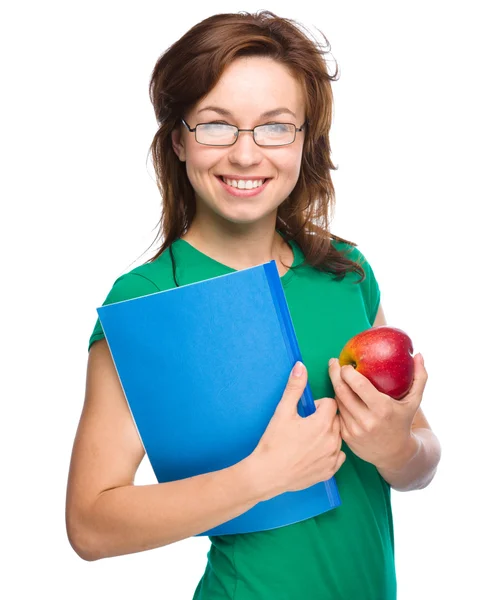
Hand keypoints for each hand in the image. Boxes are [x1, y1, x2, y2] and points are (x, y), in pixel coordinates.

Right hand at [251, 361, 345, 500]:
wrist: (267, 474)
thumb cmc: (274, 442)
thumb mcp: (282, 412)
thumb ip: (294, 387)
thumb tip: (301, 366)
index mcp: (322, 423)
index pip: (331, 403)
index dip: (318, 405)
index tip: (306, 412)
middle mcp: (333, 440)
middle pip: (336, 419)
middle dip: (324, 418)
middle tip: (305, 425)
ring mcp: (332, 458)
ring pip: (338, 437)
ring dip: (328, 434)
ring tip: (308, 439)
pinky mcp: (330, 472)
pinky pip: (338, 456)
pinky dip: (330, 452)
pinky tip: (314, 452)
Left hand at [327, 354, 427, 469]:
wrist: (395, 454)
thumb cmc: (403, 422)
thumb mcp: (414, 401)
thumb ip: (419, 377)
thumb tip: (419, 355)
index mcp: (382, 409)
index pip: (358, 385)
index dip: (347, 371)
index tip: (346, 363)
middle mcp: (367, 420)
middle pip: (342, 391)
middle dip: (334, 373)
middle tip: (333, 363)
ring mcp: (354, 430)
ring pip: (338, 401)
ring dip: (336, 387)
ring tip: (338, 377)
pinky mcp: (346, 437)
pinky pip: (337, 413)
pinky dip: (337, 402)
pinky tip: (340, 394)